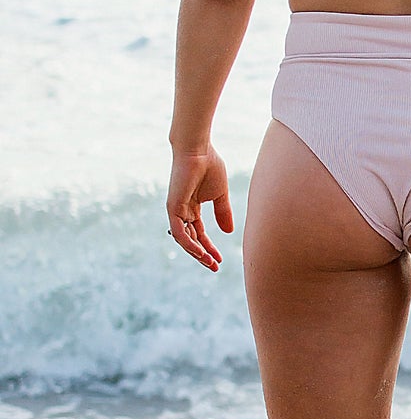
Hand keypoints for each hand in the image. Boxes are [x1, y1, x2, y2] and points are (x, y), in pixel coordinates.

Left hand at [167, 146, 233, 270]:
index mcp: (192, 208)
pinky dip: (190, 244)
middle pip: (192, 240)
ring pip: (184, 240)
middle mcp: (182, 212)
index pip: (199, 233)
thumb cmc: (209, 166)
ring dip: (197, 253)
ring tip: (210, 263)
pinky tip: (200, 253)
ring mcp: (176, 210)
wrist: (199, 150)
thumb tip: (228, 232)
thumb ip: (223, 213)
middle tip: (215, 267)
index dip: (209, 247)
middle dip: (203, 255)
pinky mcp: (173, 208)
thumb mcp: (220, 195)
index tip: (220, 260)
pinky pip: (180, 232)